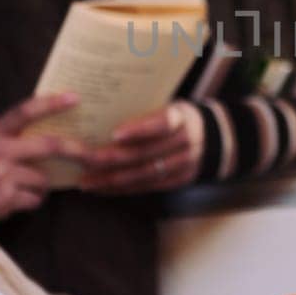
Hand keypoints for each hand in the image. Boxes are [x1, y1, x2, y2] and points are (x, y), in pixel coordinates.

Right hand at [0, 92, 95, 225]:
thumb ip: (13, 137)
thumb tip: (54, 131)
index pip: (25, 111)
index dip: (51, 103)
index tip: (75, 97)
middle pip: (49, 145)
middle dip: (76, 150)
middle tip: (93, 155)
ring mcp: (3, 174)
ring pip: (44, 178)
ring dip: (43, 185)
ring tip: (26, 186)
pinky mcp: (6, 197)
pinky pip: (36, 198)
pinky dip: (34, 200)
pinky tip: (19, 199)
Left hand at [79, 101, 204, 194]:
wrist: (212, 137)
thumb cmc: (176, 116)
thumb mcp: (168, 104)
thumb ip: (143, 110)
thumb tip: (98, 111)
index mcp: (182, 116)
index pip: (162, 123)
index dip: (139, 129)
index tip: (114, 133)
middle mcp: (186, 142)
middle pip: (145, 154)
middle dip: (110, 159)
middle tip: (83, 159)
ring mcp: (184, 164)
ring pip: (142, 175)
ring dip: (111, 180)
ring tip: (85, 181)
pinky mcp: (179, 181)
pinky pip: (146, 188)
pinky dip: (121, 189)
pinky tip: (101, 188)